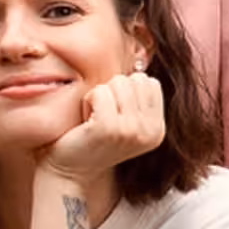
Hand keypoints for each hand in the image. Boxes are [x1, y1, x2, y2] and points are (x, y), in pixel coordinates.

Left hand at [41, 69, 167, 185]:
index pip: (150, 82)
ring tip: (94, 120)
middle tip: (102, 117)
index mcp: (158, 129)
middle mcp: (150, 132)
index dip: (126, 91)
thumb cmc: (92, 140)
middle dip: (113, 91)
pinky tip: (86, 121)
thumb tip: (142, 57)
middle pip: (134, 79)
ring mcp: (132, 131)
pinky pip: (100, 92)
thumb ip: (137, 98)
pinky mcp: (110, 129)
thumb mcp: (125, 120)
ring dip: (100, 96)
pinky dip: (88, 101)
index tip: (115, 114)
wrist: (70, 171)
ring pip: (117, 83)